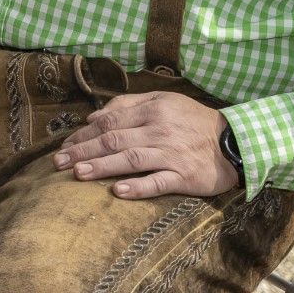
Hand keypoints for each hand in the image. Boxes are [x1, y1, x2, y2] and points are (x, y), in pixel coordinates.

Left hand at [51, 92, 242, 200]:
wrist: (235, 142)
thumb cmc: (194, 122)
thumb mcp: (165, 101)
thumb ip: (129, 105)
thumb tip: (94, 118)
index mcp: (153, 110)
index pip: (109, 123)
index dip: (83, 135)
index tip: (64, 146)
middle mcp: (159, 130)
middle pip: (114, 141)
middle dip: (83, 151)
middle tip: (58, 163)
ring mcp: (171, 154)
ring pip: (130, 159)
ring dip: (101, 167)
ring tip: (77, 174)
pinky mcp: (184, 176)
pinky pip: (157, 182)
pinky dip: (137, 187)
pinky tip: (117, 191)